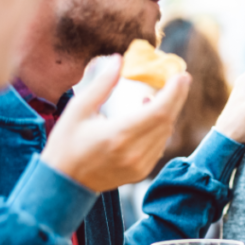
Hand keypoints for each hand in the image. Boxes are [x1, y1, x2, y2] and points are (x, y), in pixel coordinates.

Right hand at [40, 55, 189, 191]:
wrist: (63, 183)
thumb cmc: (65, 144)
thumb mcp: (78, 110)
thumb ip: (102, 84)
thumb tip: (118, 60)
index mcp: (117, 135)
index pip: (158, 111)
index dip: (174, 93)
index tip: (181, 75)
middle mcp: (133, 153)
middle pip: (167, 121)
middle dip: (177, 97)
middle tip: (181, 78)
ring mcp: (139, 166)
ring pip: (165, 134)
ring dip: (168, 112)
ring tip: (161, 94)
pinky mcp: (141, 172)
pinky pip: (159, 145)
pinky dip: (160, 128)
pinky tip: (150, 115)